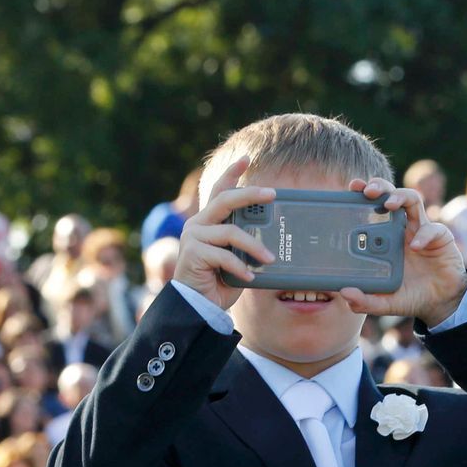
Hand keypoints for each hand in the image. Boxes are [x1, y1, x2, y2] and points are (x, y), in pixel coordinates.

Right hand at [172, 156, 275, 312]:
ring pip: (231, 232)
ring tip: (270, 259)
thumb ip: (245, 243)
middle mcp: (198, 224)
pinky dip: (241, 267)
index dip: (232, 172)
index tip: (247, 158)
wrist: (197, 307)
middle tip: (273, 194)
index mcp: (208, 221)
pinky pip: (224, 256)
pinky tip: (250, 278)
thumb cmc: (218, 283)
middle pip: (225, 199)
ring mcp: (193, 237)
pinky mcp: (193, 254)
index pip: (219, 190)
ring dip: (254, 246)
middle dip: (250, 194)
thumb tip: (273, 236)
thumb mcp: (236, 258)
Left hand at [335, 178, 466, 327]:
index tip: (350, 188)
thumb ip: (365, 301)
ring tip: (389, 203)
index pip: (372, 209)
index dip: (362, 195)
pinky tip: (416, 246)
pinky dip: (424, 235)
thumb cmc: (410, 296)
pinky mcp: (440, 237)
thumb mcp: (385, 303)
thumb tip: (344, 293)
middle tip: (366, 190)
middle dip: (379, 186)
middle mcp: (401, 228)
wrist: (440, 303)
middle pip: (390, 195)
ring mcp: (421, 229)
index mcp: (384, 238)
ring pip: (411, 199)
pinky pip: (432, 229)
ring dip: (400, 196)